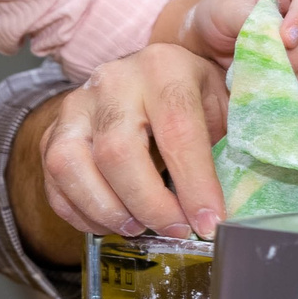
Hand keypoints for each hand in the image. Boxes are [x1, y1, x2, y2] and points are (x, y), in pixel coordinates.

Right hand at [31, 44, 230, 243]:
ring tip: (137, 227)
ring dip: (105, 209)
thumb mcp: (225, 103)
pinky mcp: (53, 130)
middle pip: (117, 151)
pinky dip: (79, 213)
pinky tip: (111, 222)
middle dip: (148, 204)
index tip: (208, 223)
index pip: (177, 130)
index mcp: (164, 68)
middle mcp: (113, 81)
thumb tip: (244, 198)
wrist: (150, 77)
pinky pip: (52, 180)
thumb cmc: (193, 97)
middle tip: (175, 230)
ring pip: (70, 165)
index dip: (194, 184)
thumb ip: (235, 140)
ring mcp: (76, 105)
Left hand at [171, 0, 297, 83]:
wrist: (214, 38)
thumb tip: (275, 40)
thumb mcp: (228, 10)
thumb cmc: (220, 13)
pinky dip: (294, 77)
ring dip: (296, 67)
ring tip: (268, 76)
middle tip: (276, 66)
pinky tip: (274, 81)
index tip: (286, 40)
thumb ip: (253, 21)